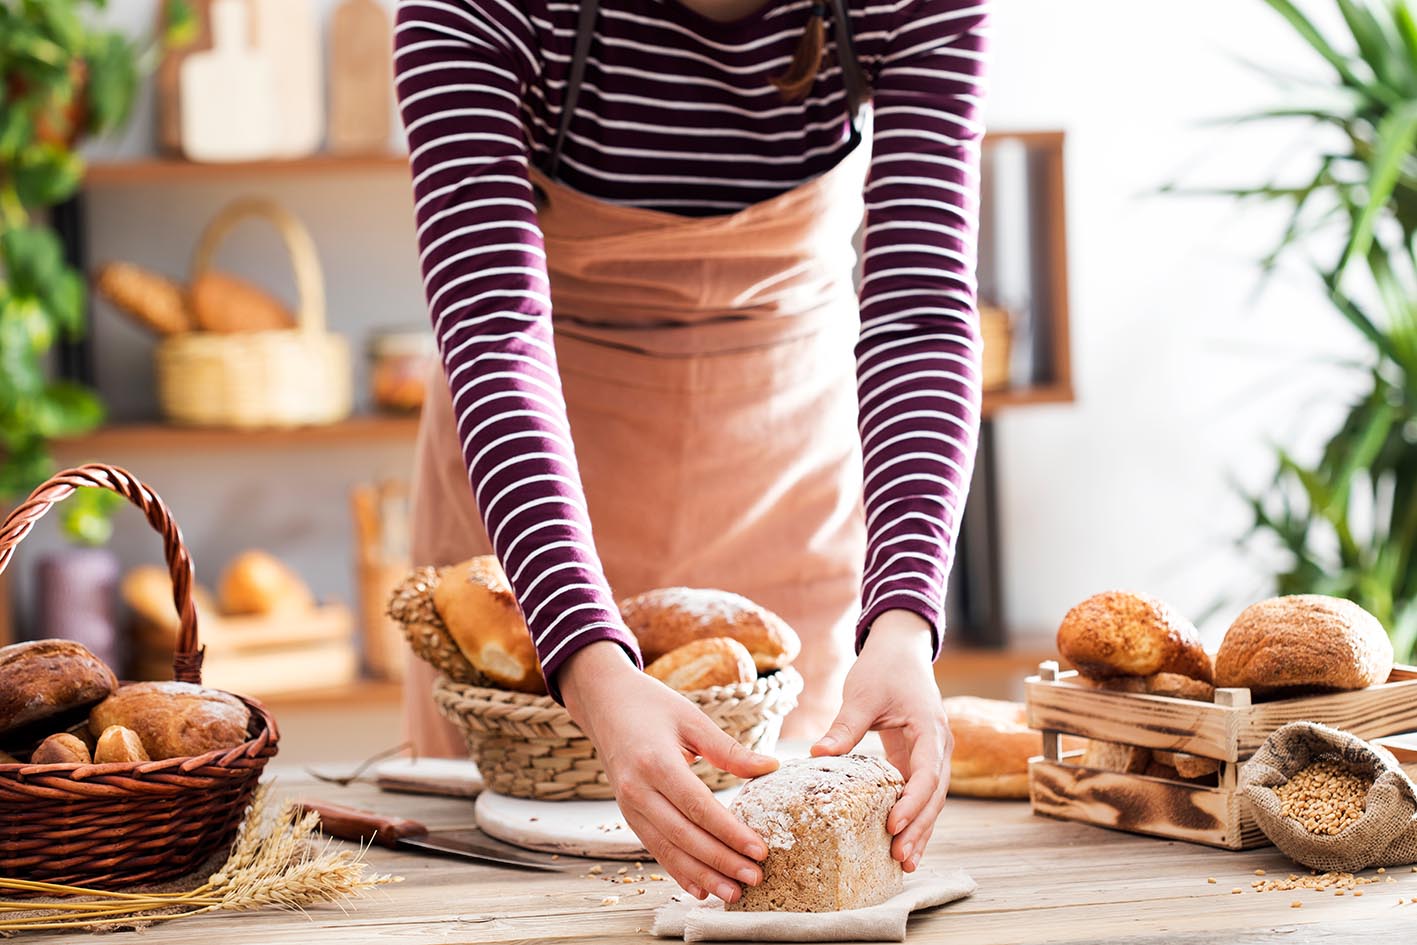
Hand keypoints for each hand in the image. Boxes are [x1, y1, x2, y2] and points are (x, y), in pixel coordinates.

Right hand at [559, 641, 778, 902]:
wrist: (604, 702)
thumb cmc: (652, 706)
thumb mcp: (692, 719)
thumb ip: (729, 749)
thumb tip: (771, 767)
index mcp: (655, 762)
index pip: (697, 806)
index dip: (729, 832)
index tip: (759, 850)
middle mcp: (637, 790)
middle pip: (684, 835)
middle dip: (721, 861)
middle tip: (755, 878)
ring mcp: (629, 806)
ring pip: (668, 850)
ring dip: (702, 875)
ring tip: (733, 893)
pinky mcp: (628, 814)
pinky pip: (655, 848)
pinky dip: (678, 871)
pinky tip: (700, 889)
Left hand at [811, 609, 950, 872]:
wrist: (901, 649)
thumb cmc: (883, 668)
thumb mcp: (863, 693)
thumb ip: (845, 726)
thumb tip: (817, 754)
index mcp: (930, 729)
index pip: (928, 774)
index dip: (912, 803)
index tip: (892, 825)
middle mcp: (939, 746)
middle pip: (935, 795)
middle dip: (920, 827)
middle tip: (900, 857)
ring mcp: (933, 754)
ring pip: (932, 799)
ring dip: (920, 829)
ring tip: (904, 862)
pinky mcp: (919, 759)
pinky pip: (919, 792)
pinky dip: (912, 816)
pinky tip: (900, 842)